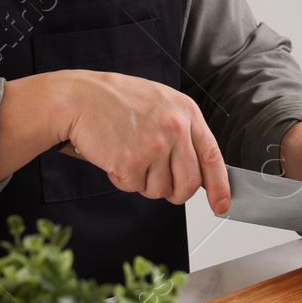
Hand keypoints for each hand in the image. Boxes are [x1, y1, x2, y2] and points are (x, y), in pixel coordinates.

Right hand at [53, 70, 229, 211]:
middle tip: (161, 185)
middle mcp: (175, 129)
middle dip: (176, 192)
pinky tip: (115, 158)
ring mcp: (154, 146)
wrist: (80, 98)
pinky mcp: (131, 162)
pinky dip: (123, 180)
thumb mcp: (162, 104)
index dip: (219, 186)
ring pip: (161, 190)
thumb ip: (183, 132)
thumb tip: (198, 166)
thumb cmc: (117, 100)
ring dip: (145, 183)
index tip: (222, 204)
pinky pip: (134, 188)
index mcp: (187, 113)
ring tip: (131, 157)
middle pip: (189, 183)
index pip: (213, 157)